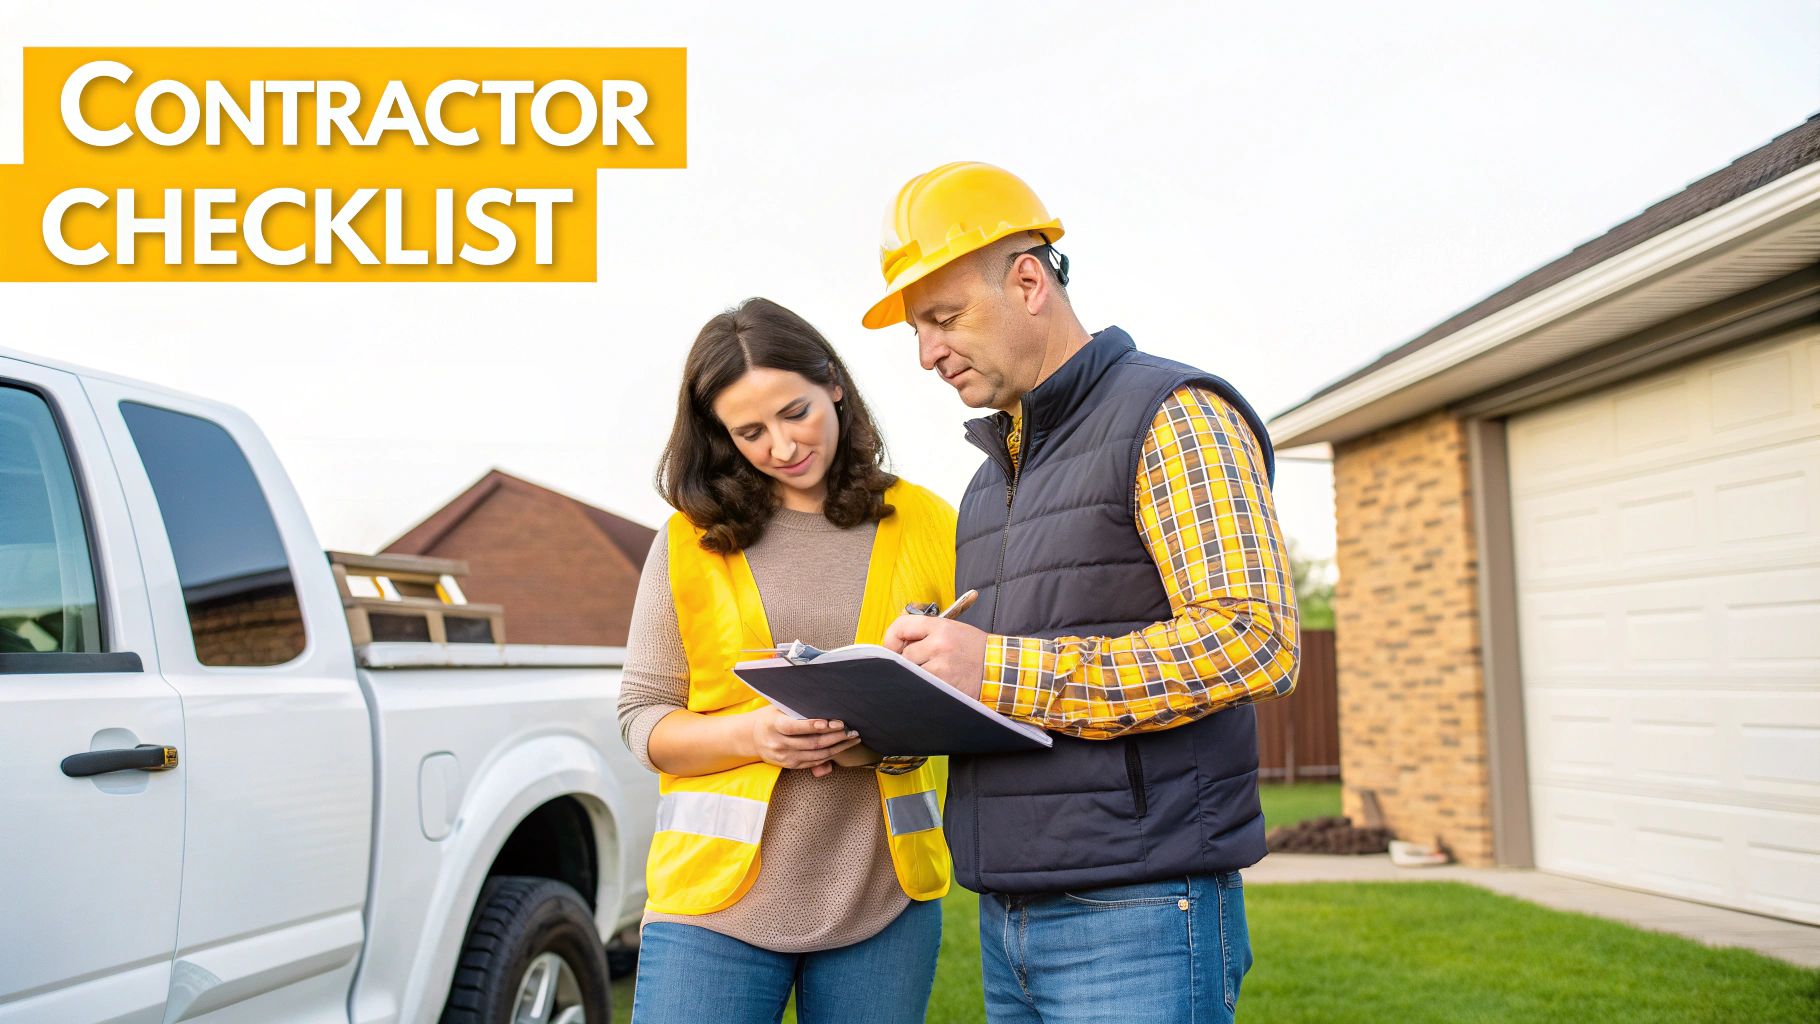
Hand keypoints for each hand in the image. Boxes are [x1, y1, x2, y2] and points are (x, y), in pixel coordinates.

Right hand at [745, 707, 861, 771]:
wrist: (752, 737)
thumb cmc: (771, 717)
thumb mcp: (779, 709)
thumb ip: (797, 711)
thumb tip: (822, 713)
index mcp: (773, 725)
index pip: (795, 727)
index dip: (813, 725)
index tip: (831, 722)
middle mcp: (778, 743)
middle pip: (811, 742)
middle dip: (835, 736)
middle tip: (851, 730)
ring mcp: (784, 757)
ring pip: (816, 754)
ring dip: (837, 747)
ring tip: (852, 739)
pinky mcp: (790, 765)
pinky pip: (814, 762)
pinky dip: (829, 755)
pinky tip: (841, 748)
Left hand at [883, 614, 986, 699]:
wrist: (998, 666)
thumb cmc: (975, 649)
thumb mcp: (952, 629)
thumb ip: (925, 632)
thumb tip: (897, 645)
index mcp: (940, 627)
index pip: (901, 626)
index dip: (891, 638)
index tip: (891, 648)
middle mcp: (939, 644)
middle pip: (904, 654)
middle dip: (907, 661)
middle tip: (916, 664)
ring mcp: (941, 666)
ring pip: (911, 673)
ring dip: (916, 675)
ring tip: (929, 674)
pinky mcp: (944, 685)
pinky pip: (922, 687)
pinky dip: (923, 686)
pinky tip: (934, 684)